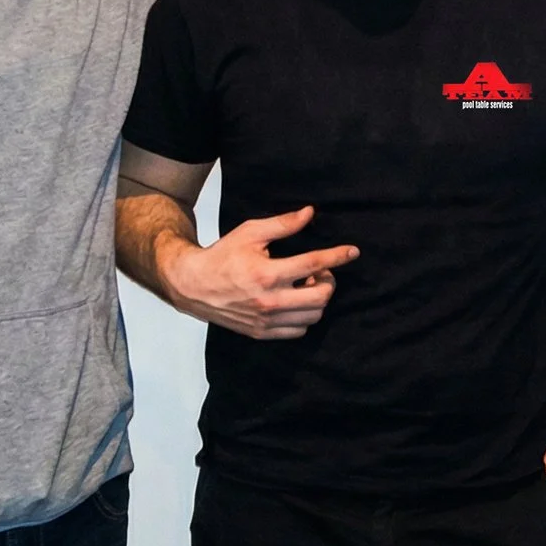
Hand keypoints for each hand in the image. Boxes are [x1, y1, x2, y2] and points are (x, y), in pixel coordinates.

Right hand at [154, 205, 357, 339]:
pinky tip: (295, 301)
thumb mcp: (250, 233)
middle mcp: (269, 300)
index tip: (352, 252)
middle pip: (321, 296)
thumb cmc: (222, 256)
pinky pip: (298, 331)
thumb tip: (310, 213)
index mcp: (267, 273)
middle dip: (329, 281)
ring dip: (317, 299)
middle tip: (320, 272)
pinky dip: (304, 316)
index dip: (337, 256)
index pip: (314, 264)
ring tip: (305, 285)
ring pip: (313, 316)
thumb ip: (283, 224)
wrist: (193, 286)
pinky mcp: (261, 332)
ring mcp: (266, 320)